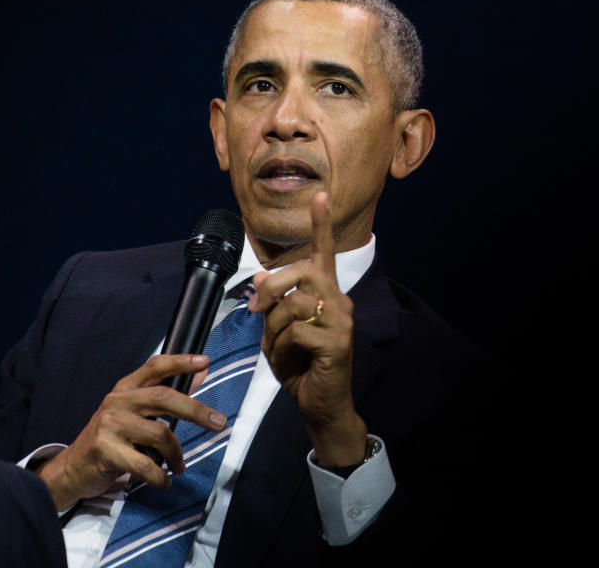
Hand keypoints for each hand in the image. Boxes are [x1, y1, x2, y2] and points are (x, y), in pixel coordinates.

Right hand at [35, 354, 224, 510]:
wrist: (72, 468)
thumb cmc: (111, 438)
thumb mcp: (134, 412)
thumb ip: (165, 395)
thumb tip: (202, 372)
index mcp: (125, 388)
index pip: (155, 367)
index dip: (180, 362)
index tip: (204, 361)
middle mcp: (117, 401)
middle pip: (163, 397)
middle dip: (195, 410)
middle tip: (219, 423)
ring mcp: (109, 425)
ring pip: (159, 434)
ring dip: (176, 455)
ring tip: (179, 466)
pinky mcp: (105, 450)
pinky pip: (145, 465)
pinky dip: (161, 476)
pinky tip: (164, 481)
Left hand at [248, 192, 366, 467]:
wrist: (319, 404)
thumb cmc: (301, 366)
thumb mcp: (279, 331)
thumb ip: (274, 303)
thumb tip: (261, 273)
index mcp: (326, 295)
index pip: (323, 253)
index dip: (321, 224)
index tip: (320, 195)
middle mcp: (339, 302)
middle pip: (302, 271)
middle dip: (271, 287)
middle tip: (256, 310)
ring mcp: (342, 321)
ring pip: (295, 303)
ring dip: (274, 326)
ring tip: (276, 347)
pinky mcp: (339, 343)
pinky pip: (297, 332)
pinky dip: (282, 347)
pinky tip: (289, 360)